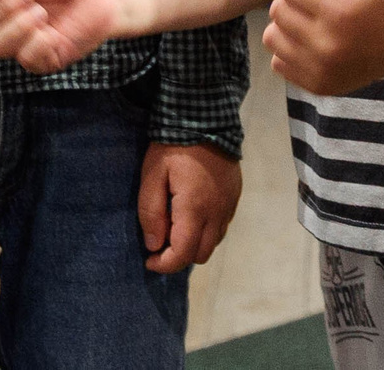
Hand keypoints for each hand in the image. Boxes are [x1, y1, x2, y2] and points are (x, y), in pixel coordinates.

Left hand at [138, 143, 240, 272]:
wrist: (206, 118)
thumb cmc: (173, 146)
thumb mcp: (153, 175)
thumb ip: (151, 212)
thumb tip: (154, 245)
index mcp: (194, 210)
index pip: (182, 254)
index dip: (164, 265)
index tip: (149, 261)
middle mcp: (217, 214)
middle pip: (200, 254)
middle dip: (179, 257)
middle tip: (160, 243)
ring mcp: (229, 207)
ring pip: (214, 243)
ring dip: (194, 245)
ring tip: (175, 229)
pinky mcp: (234, 198)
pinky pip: (222, 227)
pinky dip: (206, 231)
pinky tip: (192, 216)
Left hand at [262, 0, 383, 95]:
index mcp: (339, 12)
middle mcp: (329, 46)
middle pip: (277, 11)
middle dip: (295, 0)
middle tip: (321, 2)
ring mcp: (323, 71)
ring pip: (272, 37)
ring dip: (288, 25)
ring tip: (314, 21)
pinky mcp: (319, 86)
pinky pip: (279, 62)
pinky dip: (291, 50)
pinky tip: (313, 41)